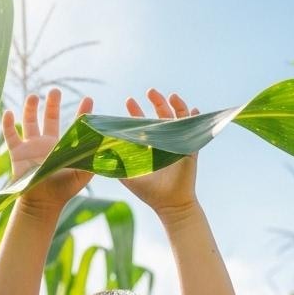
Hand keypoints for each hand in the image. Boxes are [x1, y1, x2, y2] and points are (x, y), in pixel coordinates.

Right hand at [3, 88, 93, 208]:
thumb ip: (95, 159)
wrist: (42, 204)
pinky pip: (10, 135)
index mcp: (64, 147)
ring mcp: (31, 147)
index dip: (82, 113)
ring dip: (30, 108)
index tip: (89, 100)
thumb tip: (110, 145)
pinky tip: (9, 113)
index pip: (74, 125)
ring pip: (29, 121)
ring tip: (34, 96)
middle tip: (56, 91)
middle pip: (50, 117)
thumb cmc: (63, 191)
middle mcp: (47, 144)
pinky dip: (7, 123)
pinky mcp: (17, 153)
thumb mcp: (83, 174)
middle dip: (53, 103)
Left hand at [120, 89, 198, 216]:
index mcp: (150, 146)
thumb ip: (114, 163)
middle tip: (149, 91)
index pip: (143, 124)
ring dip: (176, 105)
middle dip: (156, 101)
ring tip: (171, 95)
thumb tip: (98, 152)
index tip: (128, 101)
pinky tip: (193, 110)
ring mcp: (178, 144)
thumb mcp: (128, 175)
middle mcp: (164, 142)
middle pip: (161, 116)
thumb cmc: (149, 192)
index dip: (136, 112)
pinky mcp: (190, 149)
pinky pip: (195, 131)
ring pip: (179, 119)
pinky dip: (195, 119)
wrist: (170, 204)